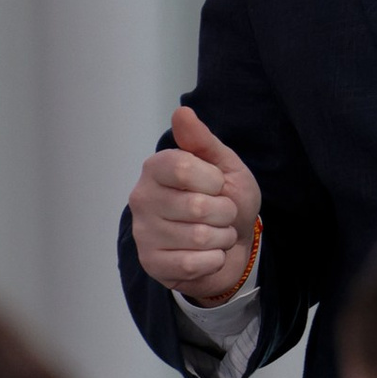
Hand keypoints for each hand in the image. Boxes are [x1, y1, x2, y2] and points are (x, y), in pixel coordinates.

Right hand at [130, 103, 260, 300]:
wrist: (235, 246)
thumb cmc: (226, 201)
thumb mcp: (224, 166)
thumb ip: (203, 141)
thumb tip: (181, 112)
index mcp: (155, 168)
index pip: (182, 167)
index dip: (213, 180)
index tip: (218, 185)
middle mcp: (141, 198)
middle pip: (196, 206)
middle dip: (224, 213)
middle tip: (222, 214)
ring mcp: (143, 233)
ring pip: (198, 237)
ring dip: (221, 238)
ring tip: (216, 234)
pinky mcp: (151, 264)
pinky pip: (193, 264)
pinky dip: (213, 260)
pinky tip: (207, 255)